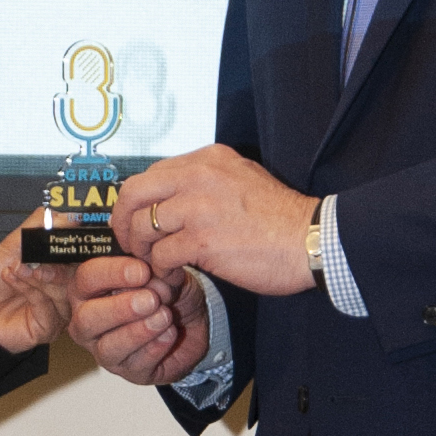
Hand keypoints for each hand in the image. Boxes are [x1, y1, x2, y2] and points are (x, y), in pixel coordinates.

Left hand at [0, 211, 76, 353]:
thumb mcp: (12, 245)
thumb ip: (37, 227)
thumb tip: (63, 215)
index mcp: (58, 266)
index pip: (79, 254)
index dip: (73, 245)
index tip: (64, 236)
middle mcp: (62, 288)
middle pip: (78, 274)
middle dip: (55, 263)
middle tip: (34, 258)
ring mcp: (58, 308)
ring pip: (64, 291)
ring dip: (38, 276)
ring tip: (18, 268)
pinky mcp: (49, 327)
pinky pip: (49, 307)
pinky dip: (30, 289)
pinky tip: (14, 279)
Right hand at [68, 257, 211, 385]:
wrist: (192, 322)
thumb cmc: (166, 291)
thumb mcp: (163, 273)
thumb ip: (152, 272)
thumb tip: (148, 278)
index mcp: (89, 288)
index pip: (87, 278)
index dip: (113, 274)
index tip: (143, 271)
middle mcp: (88, 321)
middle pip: (87, 318)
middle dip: (120, 308)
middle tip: (151, 299)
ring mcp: (104, 350)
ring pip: (108, 348)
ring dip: (139, 331)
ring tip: (165, 316)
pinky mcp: (127, 372)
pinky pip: (135, 365)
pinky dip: (155, 348)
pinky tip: (170, 334)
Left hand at [111, 145, 319, 295]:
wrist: (311, 240)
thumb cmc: (281, 217)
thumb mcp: (242, 178)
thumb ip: (207, 180)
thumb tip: (174, 196)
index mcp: (207, 159)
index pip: (151, 174)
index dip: (137, 202)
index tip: (137, 221)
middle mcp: (198, 175)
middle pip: (134, 193)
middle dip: (124, 222)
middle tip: (131, 244)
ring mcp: (197, 206)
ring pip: (143, 227)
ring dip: (144, 251)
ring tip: (158, 265)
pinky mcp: (201, 239)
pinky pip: (161, 255)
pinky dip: (162, 270)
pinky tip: (174, 276)